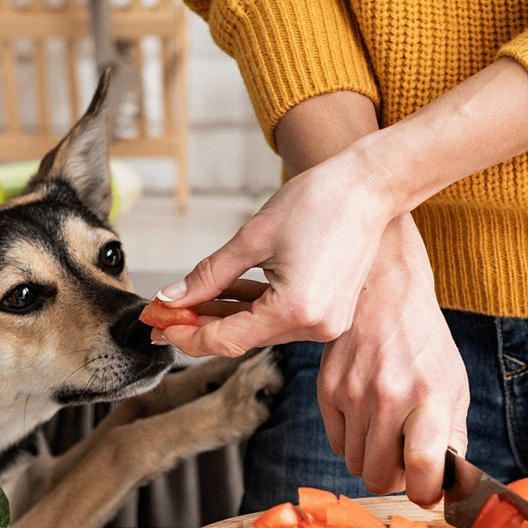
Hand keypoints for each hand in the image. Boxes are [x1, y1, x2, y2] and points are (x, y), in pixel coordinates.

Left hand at [155, 148, 394, 357]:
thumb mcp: (253, 238)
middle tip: (162, 315)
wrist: (370, 187)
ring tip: (187, 302)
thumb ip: (208, 275)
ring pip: (259, 330)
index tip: (157, 323)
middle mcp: (314, 326)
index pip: (226, 340)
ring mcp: (325, 323)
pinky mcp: (329, 313)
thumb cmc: (319, 201)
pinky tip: (222, 296)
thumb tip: (172, 298)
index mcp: (295, 310)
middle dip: (199, 326)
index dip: (186, 334)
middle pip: (242, 339)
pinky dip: (251, 308)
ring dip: (224, 317)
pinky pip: (279, 319)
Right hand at [317, 214, 468, 506]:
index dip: (426, 493)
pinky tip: (367, 418)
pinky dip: (353, 441)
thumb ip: (453, 434)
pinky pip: (337, 443)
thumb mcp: (453, 383)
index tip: (428, 491)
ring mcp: (353, 394)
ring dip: (373, 461)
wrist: (383, 291)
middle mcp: (389, 397)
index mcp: (430, 397)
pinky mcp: (327, 389)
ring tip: (387, 435)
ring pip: (356, 465)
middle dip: (395, 480)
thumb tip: (446, 481)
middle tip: (405, 462)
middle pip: (380, 477)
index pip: (423, 466)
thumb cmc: (423, 340)